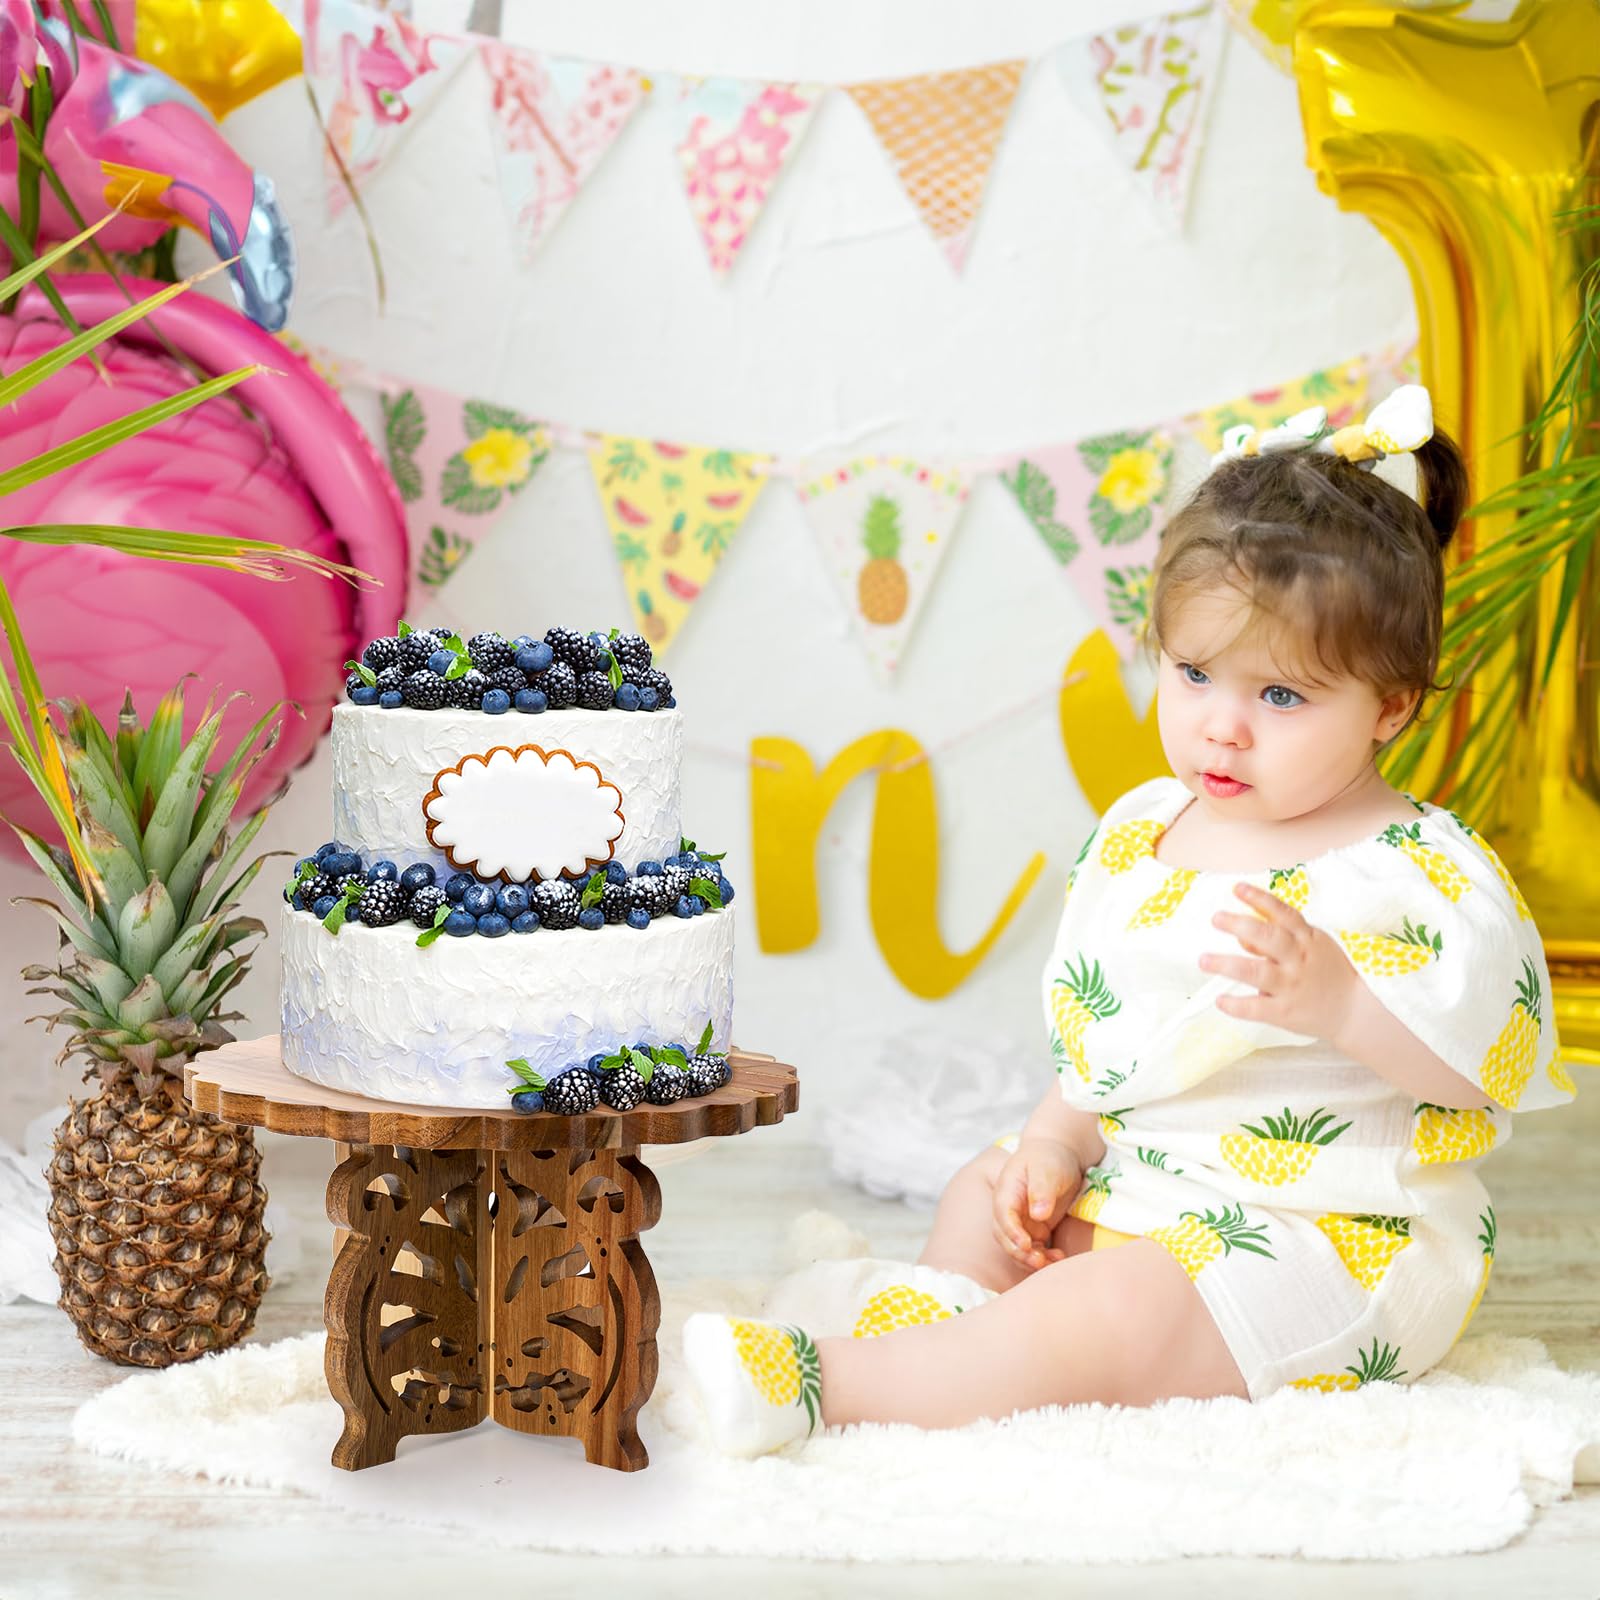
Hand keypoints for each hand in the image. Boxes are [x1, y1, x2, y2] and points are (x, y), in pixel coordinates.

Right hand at [992, 1138, 1080, 1272]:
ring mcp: (1021, 1221)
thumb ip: (1041, 1189)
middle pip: (1005, 1236)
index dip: (1012, 1232)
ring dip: (1031, 1260)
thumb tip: (1038, 1214)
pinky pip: (1033, 1250)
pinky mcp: (1033, 1230)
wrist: (1058, 1155)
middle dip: (1019, 1252)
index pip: (1003, 1215)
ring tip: (1053, 1262)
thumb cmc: (1050, 1157)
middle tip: (1039, 1261)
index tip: (1026, 1244)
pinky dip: (1043, 1258)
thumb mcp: (1047, 1168)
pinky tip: (1059, 1258)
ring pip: (1017, 1248)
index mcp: (1007, 1191)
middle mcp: (1009, 1209)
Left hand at [1200, 881, 1358, 1040]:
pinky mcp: (1285, 1012)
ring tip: (1205, 960)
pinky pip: (1257, 1007)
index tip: (1237, 889)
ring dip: (1227, 964)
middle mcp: (1298, 959)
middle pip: (1268, 937)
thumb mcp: (1314, 945)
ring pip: (1257, 972)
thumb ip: (1281, 936)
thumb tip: (1242, 935)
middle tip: (1217, 918)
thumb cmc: (1329, 972)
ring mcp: (1291, 985)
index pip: (1283, 913)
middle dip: (1240, 925)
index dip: (1259, 899)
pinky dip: (1237, 1005)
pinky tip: (1221, 1000)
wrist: (1356, 1010)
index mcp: (1307, 939)